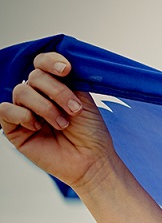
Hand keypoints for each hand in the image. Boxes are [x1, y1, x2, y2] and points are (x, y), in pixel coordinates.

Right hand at [0, 52, 116, 191]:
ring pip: (21, 91)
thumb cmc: (90, 133)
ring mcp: (24, 111)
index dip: (51, 61)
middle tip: (74, 110)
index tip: (66, 69)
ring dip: (45, 107)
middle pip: (35, 76)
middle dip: (57, 92)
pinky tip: (38, 127)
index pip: (42, 63)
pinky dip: (23, 115)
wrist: (92, 160)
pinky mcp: (14, 129)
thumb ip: (69, 81)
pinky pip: (6, 110)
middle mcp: (37, 96)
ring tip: (62, 124)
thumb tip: (59, 63)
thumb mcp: (84, 101)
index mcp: (54, 86)